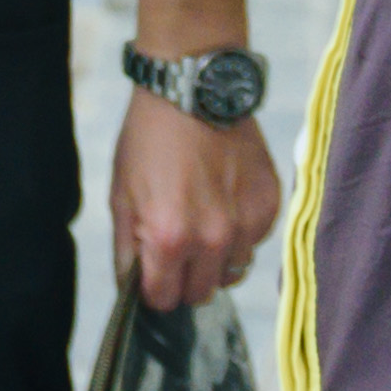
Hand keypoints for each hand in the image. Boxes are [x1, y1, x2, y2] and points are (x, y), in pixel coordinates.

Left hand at [107, 95, 278, 313]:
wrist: (192, 90)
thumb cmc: (149, 140)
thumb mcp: (120, 195)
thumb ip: (127, 251)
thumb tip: (131, 289)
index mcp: (169, 239)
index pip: (164, 300)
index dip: (154, 289)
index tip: (152, 272)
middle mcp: (213, 239)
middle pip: (200, 294)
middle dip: (184, 278)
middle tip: (175, 244)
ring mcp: (247, 224)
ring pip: (231, 272)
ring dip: (214, 259)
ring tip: (201, 219)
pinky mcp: (270, 207)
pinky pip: (253, 243)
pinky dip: (239, 232)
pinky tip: (223, 200)